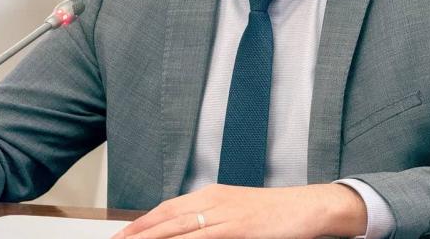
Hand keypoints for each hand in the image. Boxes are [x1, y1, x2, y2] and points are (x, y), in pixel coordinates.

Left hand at [111, 183, 366, 238]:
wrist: (308, 206)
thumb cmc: (275, 213)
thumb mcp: (237, 212)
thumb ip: (211, 221)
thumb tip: (187, 231)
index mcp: (211, 195)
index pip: (167, 209)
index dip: (141, 223)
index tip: (122, 236)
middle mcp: (213, 201)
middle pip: (166, 219)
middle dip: (138, 233)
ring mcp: (225, 215)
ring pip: (179, 229)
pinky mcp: (239, 228)